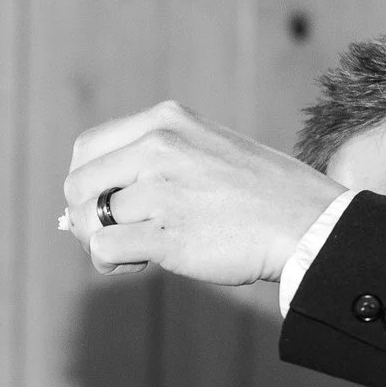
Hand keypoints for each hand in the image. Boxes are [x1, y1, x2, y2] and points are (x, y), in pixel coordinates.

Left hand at [63, 101, 344, 284]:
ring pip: (90, 221)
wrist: (307, 224)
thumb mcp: (205, 148)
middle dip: (86, 217)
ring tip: (140, 252)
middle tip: (115, 235)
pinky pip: (105, 250)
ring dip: (105, 244)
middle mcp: (159, 149)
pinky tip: (140, 264)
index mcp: (166, 121)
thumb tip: (89, 203)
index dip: (86, 183)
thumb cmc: (259, 194)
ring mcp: (162, 192)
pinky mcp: (168, 235)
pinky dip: (112, 264)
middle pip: (78, 185)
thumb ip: (154, 161)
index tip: (105, 205)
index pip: (88, 148)